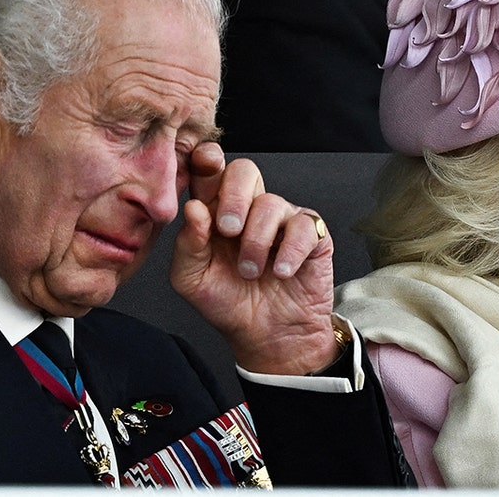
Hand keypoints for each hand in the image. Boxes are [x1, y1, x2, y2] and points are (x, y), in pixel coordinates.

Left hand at [169, 143, 339, 374]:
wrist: (266, 336)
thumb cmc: (227, 304)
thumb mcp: (192, 280)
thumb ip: (187, 243)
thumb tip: (194, 208)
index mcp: (214, 211)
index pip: (210, 171)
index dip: (207, 160)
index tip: (204, 164)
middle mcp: (248, 208)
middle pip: (244, 171)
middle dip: (234, 197)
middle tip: (227, 231)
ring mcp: (281, 220)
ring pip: (271, 203)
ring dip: (256, 241)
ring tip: (250, 272)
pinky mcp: (311, 235)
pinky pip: (303, 226)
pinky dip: (289, 251)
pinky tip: (281, 272)